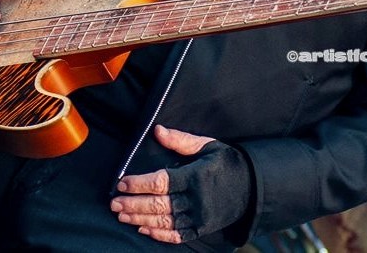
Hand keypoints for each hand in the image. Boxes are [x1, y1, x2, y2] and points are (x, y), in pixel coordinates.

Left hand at [111, 125, 252, 242]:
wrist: (252, 188)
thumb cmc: (227, 162)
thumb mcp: (207, 145)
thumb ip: (181, 140)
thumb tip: (157, 131)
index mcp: (197, 176)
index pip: (161, 181)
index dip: (139, 184)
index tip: (122, 183)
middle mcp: (197, 199)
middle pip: (158, 204)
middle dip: (133, 204)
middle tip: (114, 203)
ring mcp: (200, 217)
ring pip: (164, 221)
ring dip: (140, 219)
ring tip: (122, 215)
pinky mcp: (202, 229)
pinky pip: (176, 235)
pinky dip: (158, 234)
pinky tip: (142, 229)